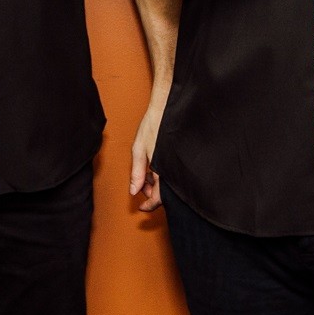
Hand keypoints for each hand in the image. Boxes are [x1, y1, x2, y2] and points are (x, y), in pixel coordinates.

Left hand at [129, 86, 167, 212]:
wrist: (169, 106)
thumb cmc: (154, 124)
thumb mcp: (140, 149)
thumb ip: (137, 172)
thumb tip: (134, 191)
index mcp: (164, 170)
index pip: (159, 197)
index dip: (150, 205)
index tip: (142, 208)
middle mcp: (174, 169)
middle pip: (165, 192)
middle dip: (152, 193)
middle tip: (142, 189)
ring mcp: (178, 163)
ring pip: (168, 183)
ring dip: (157, 184)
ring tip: (148, 177)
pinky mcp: (180, 157)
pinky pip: (172, 173)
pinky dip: (163, 175)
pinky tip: (157, 169)